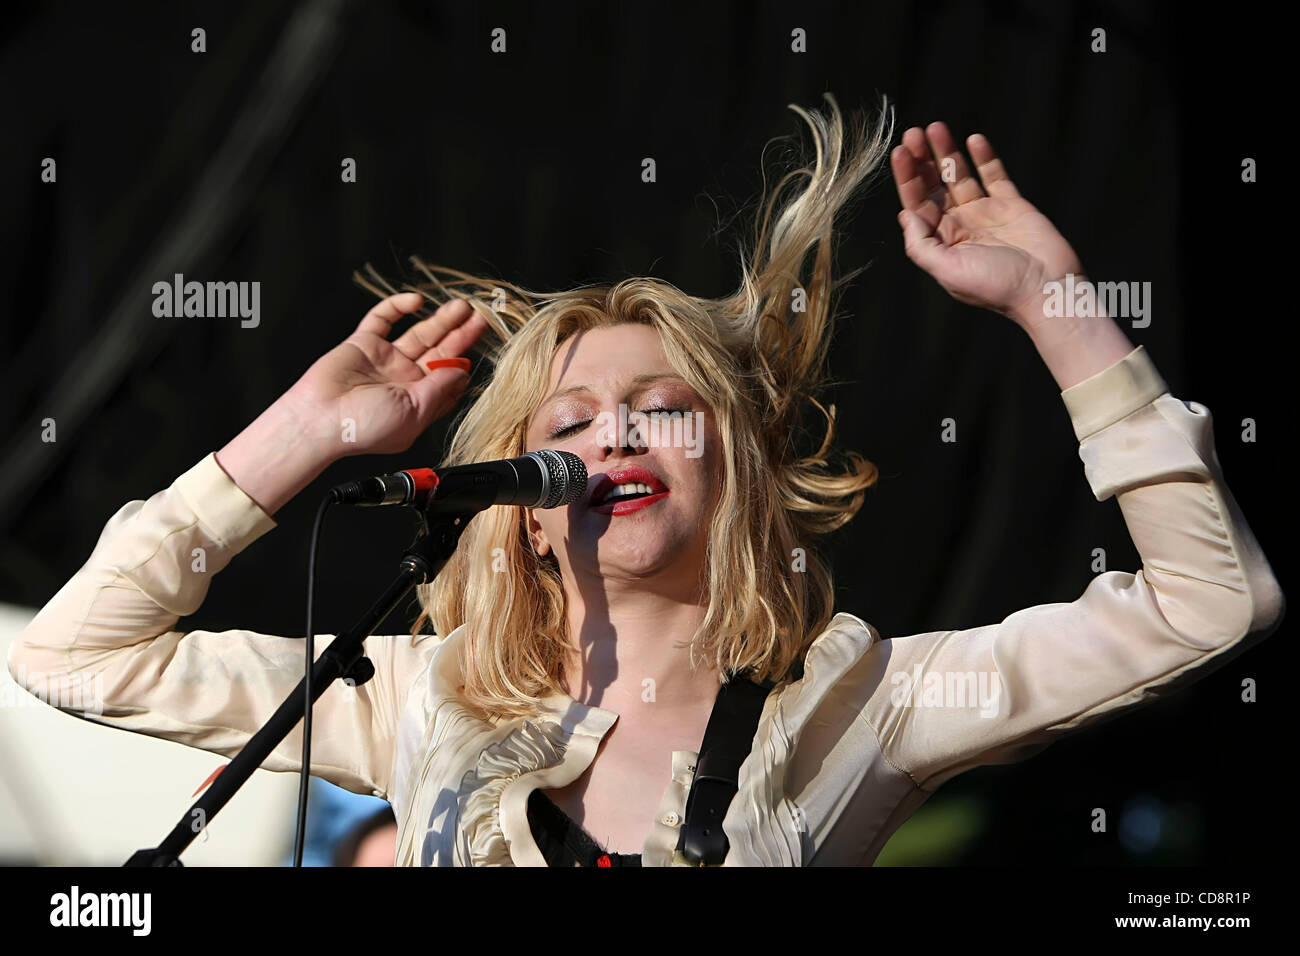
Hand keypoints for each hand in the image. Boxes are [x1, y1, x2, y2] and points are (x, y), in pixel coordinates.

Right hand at [284, 291, 485, 457]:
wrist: (319, 419)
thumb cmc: (363, 428)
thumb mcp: (414, 412)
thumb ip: (439, 388)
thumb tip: (462, 370)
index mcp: (419, 402)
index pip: (449, 378)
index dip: (464, 363)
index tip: (482, 349)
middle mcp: (404, 380)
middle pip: (440, 352)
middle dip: (461, 335)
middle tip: (480, 318)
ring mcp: (385, 360)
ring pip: (419, 333)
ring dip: (440, 319)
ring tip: (461, 306)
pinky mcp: (364, 344)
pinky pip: (384, 319)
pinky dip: (398, 306)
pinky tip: (416, 301)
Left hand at [891, 122, 1083, 329]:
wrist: (1047, 289)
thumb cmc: (997, 287)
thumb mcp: (948, 270)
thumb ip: (921, 245)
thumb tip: (905, 215)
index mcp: (941, 242)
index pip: (917, 204)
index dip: (907, 178)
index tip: (901, 152)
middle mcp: (961, 226)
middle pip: (935, 186)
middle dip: (923, 160)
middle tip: (915, 132)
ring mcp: (986, 213)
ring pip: (961, 176)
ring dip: (948, 152)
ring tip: (937, 128)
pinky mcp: (1013, 205)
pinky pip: (995, 175)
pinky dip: (984, 158)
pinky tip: (973, 140)